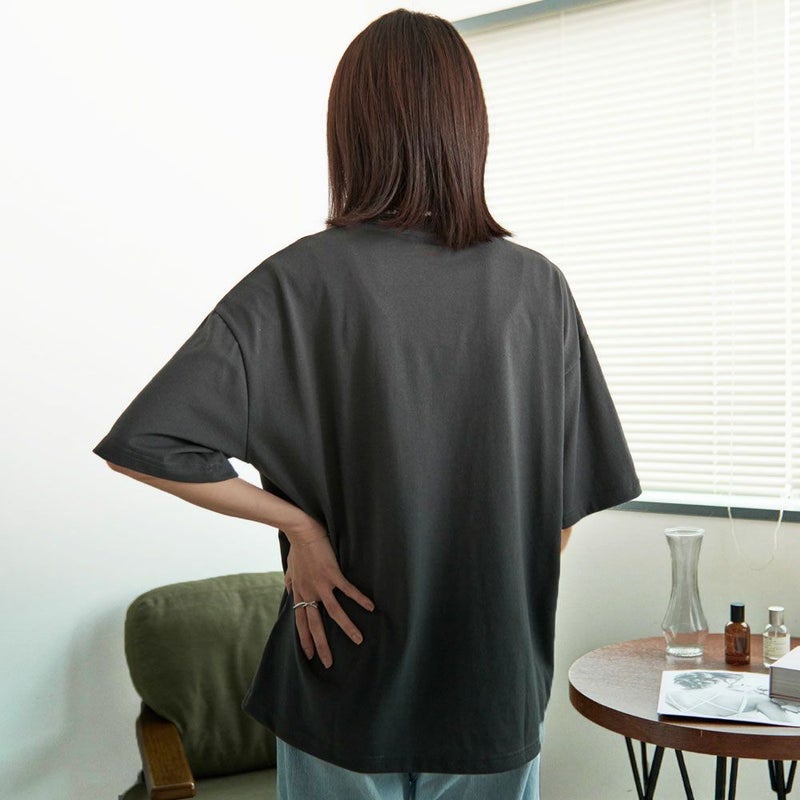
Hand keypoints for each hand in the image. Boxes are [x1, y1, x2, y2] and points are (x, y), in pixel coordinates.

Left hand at [284, 515, 374, 667]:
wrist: (301, 531)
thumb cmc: (297, 548)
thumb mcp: (291, 567)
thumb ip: (290, 580)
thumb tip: (288, 587)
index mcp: (300, 592)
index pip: (301, 621)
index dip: (305, 638)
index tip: (309, 655)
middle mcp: (309, 592)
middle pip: (315, 624)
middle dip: (321, 645)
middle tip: (329, 663)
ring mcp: (321, 585)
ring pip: (334, 612)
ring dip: (347, 627)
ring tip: (359, 640)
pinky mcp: (332, 574)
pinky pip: (347, 590)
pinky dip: (359, 599)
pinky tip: (370, 607)